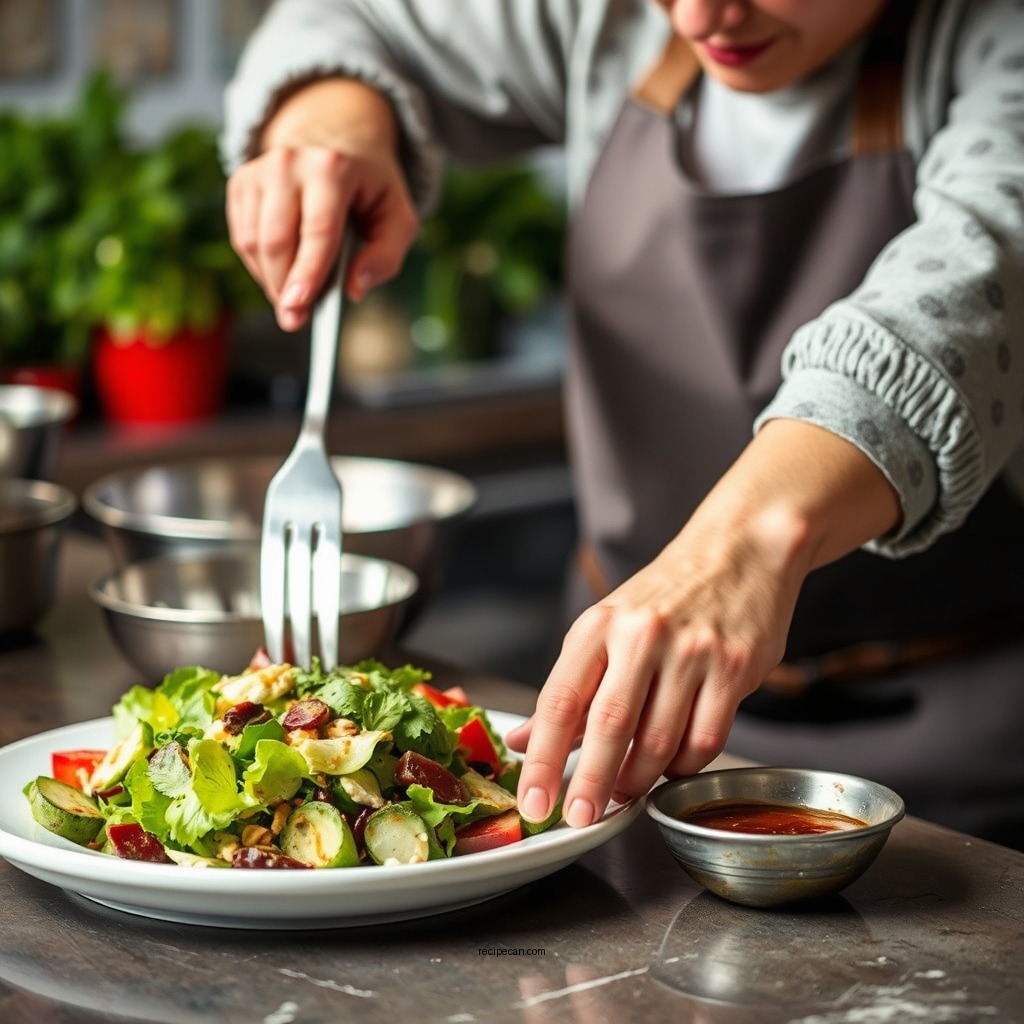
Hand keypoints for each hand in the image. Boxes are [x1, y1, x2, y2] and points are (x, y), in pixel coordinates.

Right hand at [225, 79, 419, 329]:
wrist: (335, 141)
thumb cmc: (370, 189)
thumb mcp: (397, 219)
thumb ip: (385, 257)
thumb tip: (356, 289)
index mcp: (333, 168)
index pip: (317, 231)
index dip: (307, 274)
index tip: (297, 306)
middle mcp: (289, 163)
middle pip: (278, 242)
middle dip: (285, 288)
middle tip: (295, 319)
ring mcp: (259, 171)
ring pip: (253, 243)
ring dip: (272, 281)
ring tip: (296, 296)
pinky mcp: (240, 183)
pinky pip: (242, 239)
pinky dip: (261, 266)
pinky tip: (283, 270)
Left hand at [507, 420, 902, 827]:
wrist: (738, 552)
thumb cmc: (663, 597)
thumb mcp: (604, 628)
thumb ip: (568, 687)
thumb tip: (522, 741)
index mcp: (598, 625)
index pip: (560, 700)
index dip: (542, 758)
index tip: (534, 801)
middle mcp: (642, 634)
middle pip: (608, 725)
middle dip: (589, 782)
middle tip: (578, 819)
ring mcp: (692, 651)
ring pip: (659, 741)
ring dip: (638, 780)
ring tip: (625, 791)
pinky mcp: (734, 668)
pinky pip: (705, 740)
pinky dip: (683, 766)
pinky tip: (671, 765)